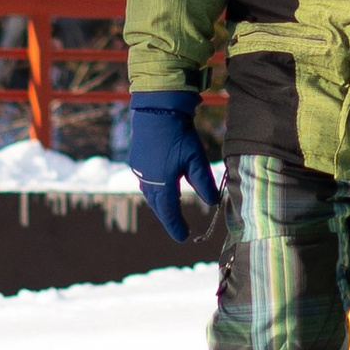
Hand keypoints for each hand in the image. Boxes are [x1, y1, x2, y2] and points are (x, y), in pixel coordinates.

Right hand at [128, 90, 220, 244]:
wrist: (156, 111)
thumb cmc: (178, 135)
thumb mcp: (196, 159)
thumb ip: (204, 183)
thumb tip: (213, 203)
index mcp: (163, 184)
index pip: (170, 213)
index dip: (177, 226)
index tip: (184, 237)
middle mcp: (148, 181)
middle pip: (159, 207)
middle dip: (169, 219)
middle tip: (179, 229)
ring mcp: (140, 171)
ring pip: (151, 196)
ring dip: (161, 206)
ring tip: (171, 211)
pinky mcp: (136, 161)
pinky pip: (145, 184)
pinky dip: (155, 192)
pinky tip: (162, 189)